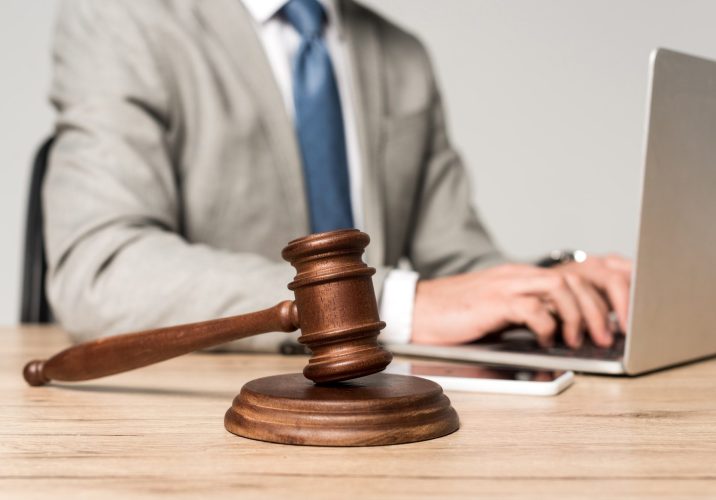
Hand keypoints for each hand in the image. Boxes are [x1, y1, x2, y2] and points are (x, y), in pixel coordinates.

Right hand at [412, 258, 631, 348]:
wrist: (419, 310)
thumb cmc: (458, 315)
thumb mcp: (501, 310)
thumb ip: (531, 312)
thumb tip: (564, 328)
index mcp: (524, 276)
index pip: (578, 270)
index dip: (607, 287)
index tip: (623, 312)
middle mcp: (519, 275)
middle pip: (576, 277)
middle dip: (601, 307)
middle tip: (607, 335)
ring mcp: (506, 285)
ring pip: (560, 287)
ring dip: (579, 316)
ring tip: (580, 340)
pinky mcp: (493, 301)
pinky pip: (532, 308)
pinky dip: (547, 326)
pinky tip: (546, 340)